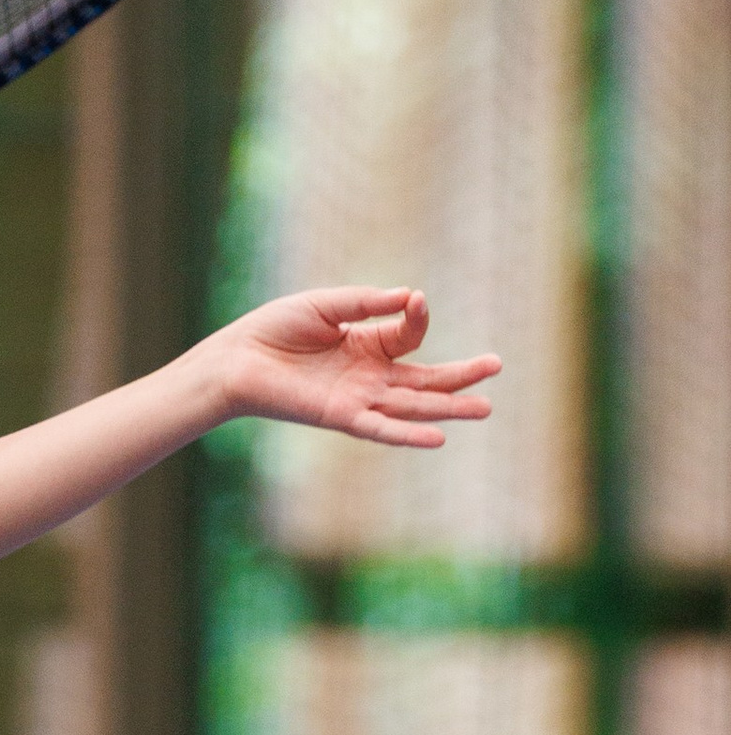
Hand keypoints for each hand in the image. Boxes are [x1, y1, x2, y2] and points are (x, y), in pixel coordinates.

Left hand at [205, 286, 498, 447]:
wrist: (237, 359)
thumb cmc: (276, 329)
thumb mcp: (328, 305)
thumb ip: (367, 303)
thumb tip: (410, 296)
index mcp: (368, 345)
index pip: (409, 333)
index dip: (417, 315)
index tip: (415, 300)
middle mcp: (368, 376)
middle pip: (424, 380)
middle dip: (461, 376)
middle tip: (496, 368)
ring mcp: (357, 399)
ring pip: (411, 407)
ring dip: (448, 409)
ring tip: (485, 409)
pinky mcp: (340, 417)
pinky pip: (380, 428)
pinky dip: (407, 433)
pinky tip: (438, 438)